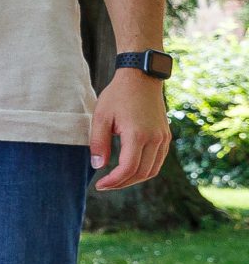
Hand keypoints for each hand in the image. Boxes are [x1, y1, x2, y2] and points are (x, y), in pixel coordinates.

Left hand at [90, 68, 170, 190]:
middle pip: (141, 173)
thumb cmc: (117, 95)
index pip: (128, 169)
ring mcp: (163, 138)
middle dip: (122, 183)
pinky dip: (145, 170)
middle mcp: (155, 139)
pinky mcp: (166, 136)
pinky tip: (130, 169)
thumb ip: (98, 143)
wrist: (141, 78)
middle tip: (105, 185)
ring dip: (134, 179)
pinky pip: (158, 161)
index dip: (113, 181)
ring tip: (116, 180)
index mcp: (138, 135)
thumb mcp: (100, 117)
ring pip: (153, 170)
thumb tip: (98, 166)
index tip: (99, 185)